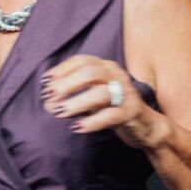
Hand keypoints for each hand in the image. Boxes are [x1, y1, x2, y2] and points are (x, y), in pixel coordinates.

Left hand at [41, 54, 164, 149]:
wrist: (145, 125)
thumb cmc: (114, 108)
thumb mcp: (93, 96)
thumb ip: (74, 94)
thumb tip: (47, 100)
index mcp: (106, 67)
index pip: (82, 61)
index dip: (62, 70)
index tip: (45, 83)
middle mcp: (117, 76)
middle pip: (90, 73)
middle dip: (67, 85)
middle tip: (50, 98)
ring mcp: (126, 94)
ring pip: (100, 94)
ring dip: (77, 103)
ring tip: (60, 113)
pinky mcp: (131, 113)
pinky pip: (110, 116)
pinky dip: (92, 122)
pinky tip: (77, 128)